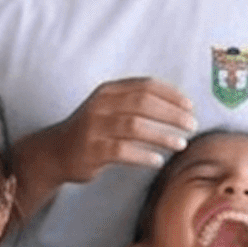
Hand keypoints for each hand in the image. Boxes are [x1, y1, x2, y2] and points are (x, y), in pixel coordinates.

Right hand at [47, 78, 196, 184]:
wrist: (55, 152)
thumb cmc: (92, 131)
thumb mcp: (108, 109)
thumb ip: (134, 103)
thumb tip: (177, 106)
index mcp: (108, 91)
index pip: (145, 85)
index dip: (171, 94)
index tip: (190, 106)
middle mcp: (100, 105)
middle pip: (143, 104)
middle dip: (172, 114)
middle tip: (192, 125)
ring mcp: (94, 128)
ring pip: (135, 126)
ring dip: (162, 135)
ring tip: (181, 143)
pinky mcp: (92, 150)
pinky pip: (123, 152)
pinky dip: (143, 155)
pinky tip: (158, 161)